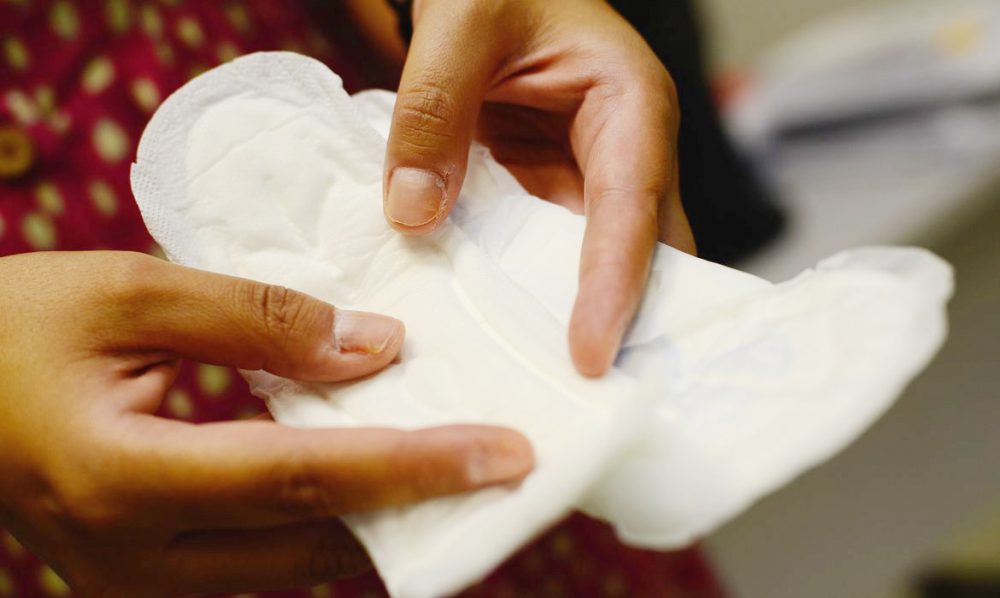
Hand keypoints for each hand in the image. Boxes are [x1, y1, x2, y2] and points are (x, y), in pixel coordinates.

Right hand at [0, 251, 532, 596]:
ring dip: (374, 522)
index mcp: (124, 479)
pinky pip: (257, 562)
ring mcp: (132, 581)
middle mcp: (132, 558)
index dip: (413, 466)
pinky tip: (362, 477)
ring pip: (291, 567)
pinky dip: (320, 523)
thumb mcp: (130, 293)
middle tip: (500, 465)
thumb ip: (258, 319)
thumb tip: (378, 349)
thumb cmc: (9, 326)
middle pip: (313, 543)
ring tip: (448, 469)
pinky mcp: (139, 574)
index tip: (505, 455)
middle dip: (417, 507)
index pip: (304, 480)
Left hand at [382, 0, 695, 376]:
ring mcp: (585, 184)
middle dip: (621, 327)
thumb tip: (415, 213)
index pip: (631, 207)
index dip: (615, 284)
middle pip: (637, 257)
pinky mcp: (547, 199)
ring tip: (546, 396)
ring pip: (593, 270)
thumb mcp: (461, 20)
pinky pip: (542, 260)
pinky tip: (494, 344)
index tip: (591, 355)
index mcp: (628, 105)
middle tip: (591, 405)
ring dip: (569, 325)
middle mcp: (623, 154)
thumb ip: (435, 107)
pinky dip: (524, 301)